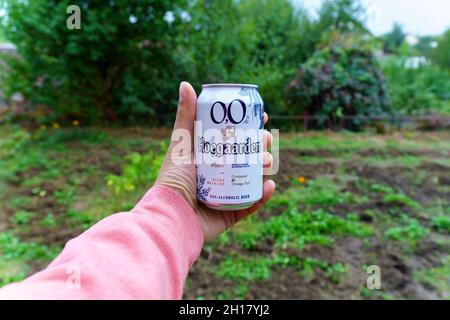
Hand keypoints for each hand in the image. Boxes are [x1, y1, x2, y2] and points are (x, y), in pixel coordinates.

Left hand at [155, 82, 274, 240]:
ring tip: (266, 162)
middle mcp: (220, 175)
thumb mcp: (181, 143)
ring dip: (266, 168)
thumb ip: (185, 116)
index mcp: (210, 158)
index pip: (235, 139)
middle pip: (248, 157)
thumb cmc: (173, 179)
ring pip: (254, 178)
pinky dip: (263, 195)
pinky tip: (270, 185)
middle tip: (264, 141)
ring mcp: (227, 194)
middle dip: (261, 146)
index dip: (250, 128)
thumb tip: (186, 84)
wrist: (171, 216)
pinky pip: (252, 204)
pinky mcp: (231, 213)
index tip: (262, 117)